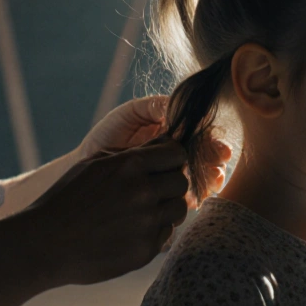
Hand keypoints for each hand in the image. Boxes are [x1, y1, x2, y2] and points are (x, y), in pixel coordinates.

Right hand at [24, 138, 190, 285]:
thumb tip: (162, 146)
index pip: (177, 153)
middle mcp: (143, 192)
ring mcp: (146, 223)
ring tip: (141, 211)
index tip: (163, 165)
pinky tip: (131, 230)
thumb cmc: (67, 198)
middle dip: (169, 184)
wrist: (46, 243)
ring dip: (165, 208)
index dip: (172, 158)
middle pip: (181, 182)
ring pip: (179, 209)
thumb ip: (131, 154)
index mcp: (131, 165)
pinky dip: (154, 230)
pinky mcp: (145, 250)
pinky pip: (166, 233)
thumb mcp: (94, 163)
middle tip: (151, 191)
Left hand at [80, 96, 233, 204]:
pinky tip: (197, 197)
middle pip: (206, 158)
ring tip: (212, 180)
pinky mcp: (163, 198)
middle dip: (215, 162)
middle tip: (218, 165)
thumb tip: (185, 107)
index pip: (201, 136)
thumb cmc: (107, 135)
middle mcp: (176, 154)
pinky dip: (194, 198)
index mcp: (172, 132)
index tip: (220, 149)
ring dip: (210, 179)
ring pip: (201, 178)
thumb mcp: (132, 114)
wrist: (85, 165)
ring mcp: (171, 176)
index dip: (213, 142)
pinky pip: (184, 199)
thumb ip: (158, 107)